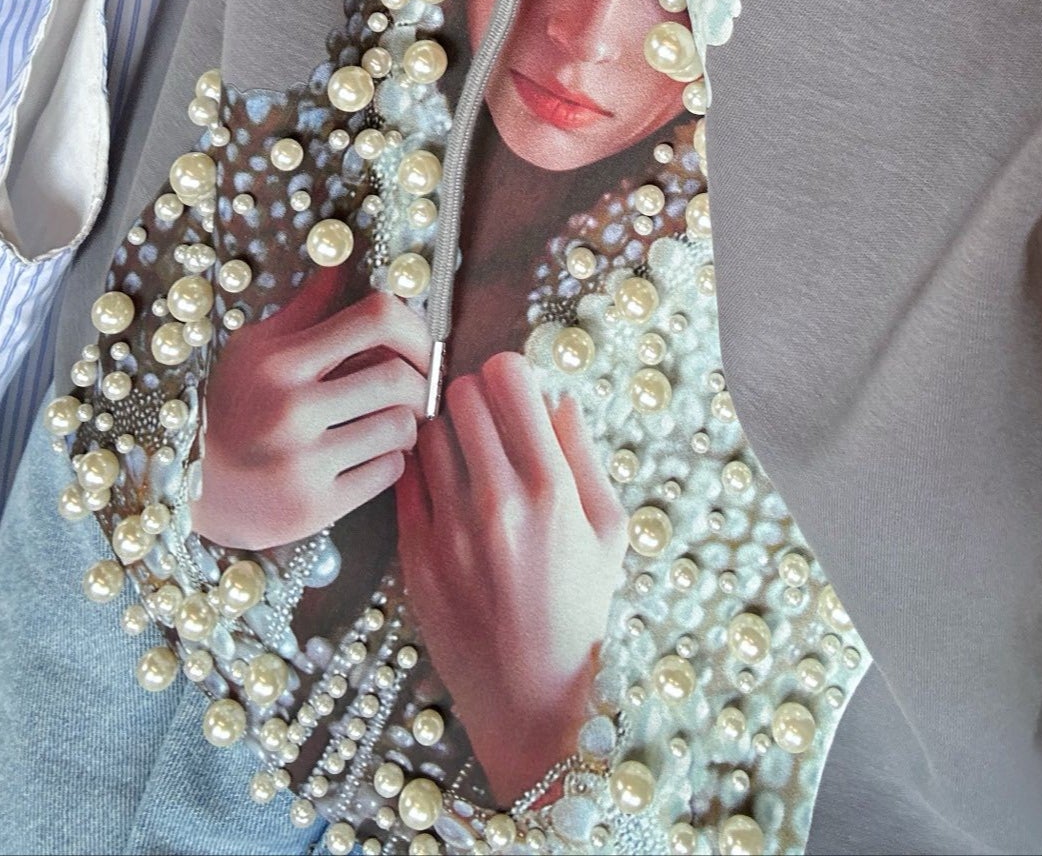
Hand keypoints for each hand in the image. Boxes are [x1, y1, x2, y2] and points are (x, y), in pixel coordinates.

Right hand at [190, 267, 431, 548]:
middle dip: (416, 382)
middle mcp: (291, 411)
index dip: (414, 325)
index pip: (376, 317)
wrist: (185, 491)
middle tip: (410, 389)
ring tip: (384, 422)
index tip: (417, 342)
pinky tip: (365, 456)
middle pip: (398, 378)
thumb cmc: (229, 407)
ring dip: (404, 423)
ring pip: (400, 428)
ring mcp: (302, 464)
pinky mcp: (313, 509)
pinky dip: (389, 460)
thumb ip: (309, 306)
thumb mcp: (255, 349)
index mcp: (281, 362)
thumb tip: (346, 255)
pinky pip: (389, 472)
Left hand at [395, 351, 626, 805]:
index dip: (510, 372)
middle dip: (474, 395)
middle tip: (485, 416)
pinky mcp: (414, 555)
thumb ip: (584, 453)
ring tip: (461, 452)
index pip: (509, 378)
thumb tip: (557, 395)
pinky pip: (404, 481)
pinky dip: (420, 472)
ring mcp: (449, 530)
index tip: (514, 388)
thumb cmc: (580, 608)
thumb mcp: (608, 529)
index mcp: (552, 489)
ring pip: (426, 433)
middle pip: (461, 395)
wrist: (531, 698)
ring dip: (444, 431)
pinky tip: (440, 486)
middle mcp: (497, 502)